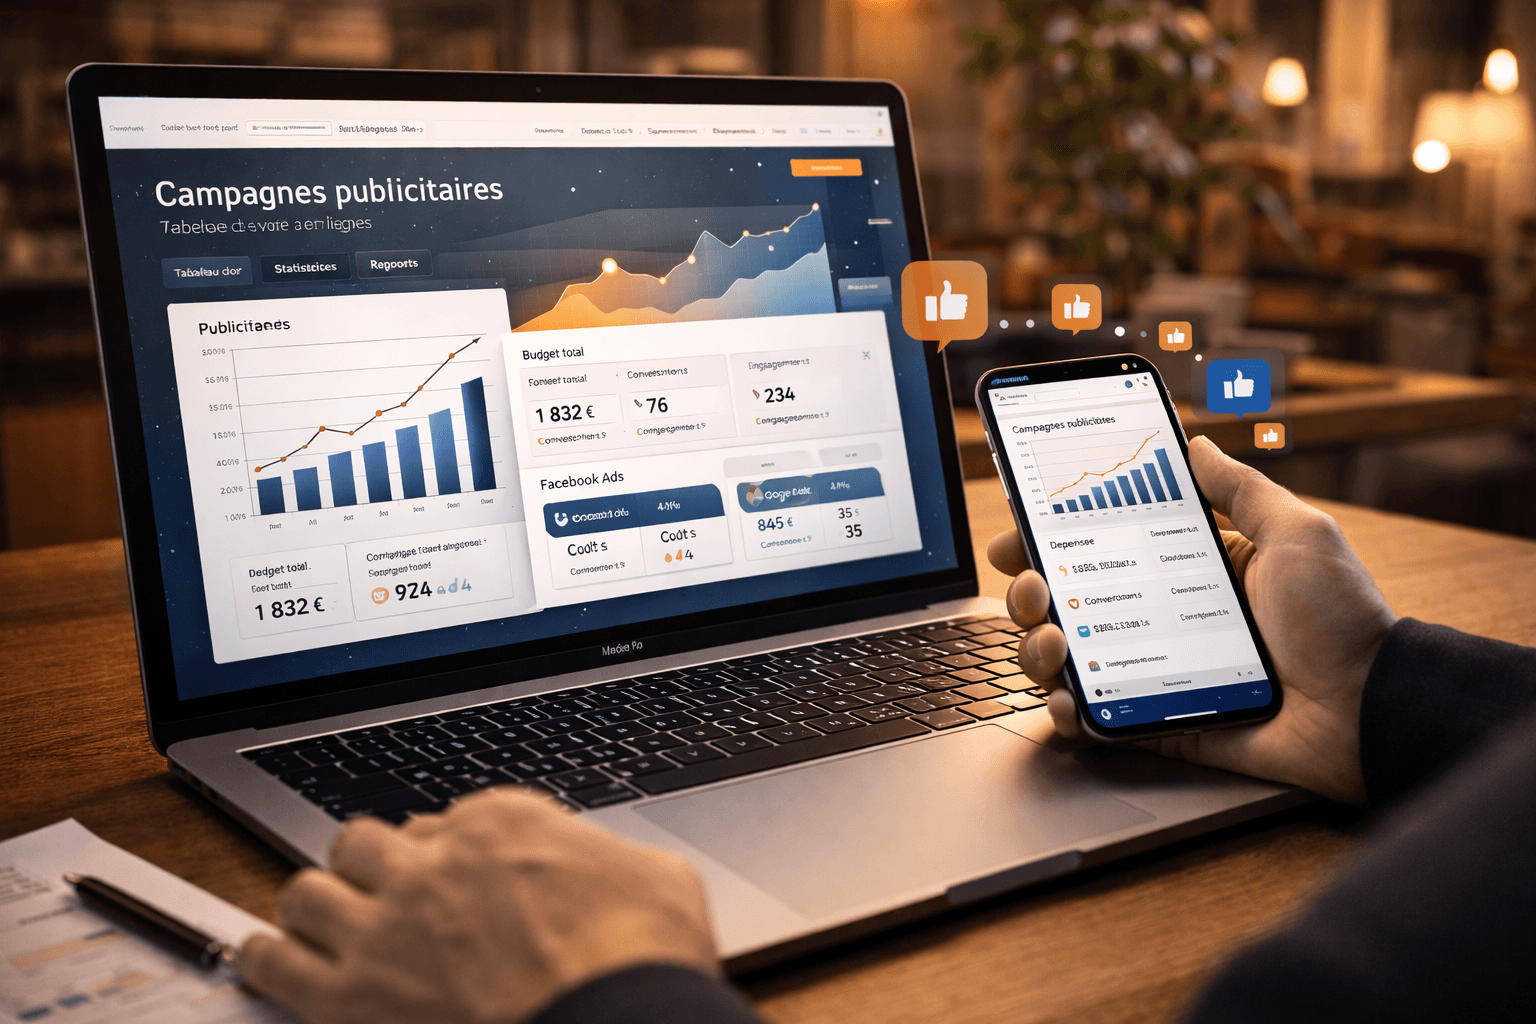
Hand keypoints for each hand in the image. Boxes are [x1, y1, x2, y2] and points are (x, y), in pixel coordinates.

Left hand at [240, 787, 717, 1023]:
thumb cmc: (645, 960)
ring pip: (306, 891)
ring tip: (318, 921)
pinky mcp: (348, 998)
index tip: (448, 873)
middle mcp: (432, 866)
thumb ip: (615, 861)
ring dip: (314, 906)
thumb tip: (614, 871)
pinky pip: (272, 961)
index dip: (445, 852)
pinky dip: (265, 957)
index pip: (447, 820)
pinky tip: (268, 959)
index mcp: (504, 825)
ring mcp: (383, 930)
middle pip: (364, 842)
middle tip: (380, 890)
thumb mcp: (658, 880)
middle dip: (370, 865)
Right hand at [987, 435, 1397, 802]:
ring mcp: (1153, 673)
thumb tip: (1194, 442)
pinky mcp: (1158, 723)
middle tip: (1034, 588)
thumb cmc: (1342, 619)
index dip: (1048, 538)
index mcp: (1187, 570)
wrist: (1370, 709)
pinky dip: (1066, 714)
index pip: (1099, 547)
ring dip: (1035, 648)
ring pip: (1066, 661)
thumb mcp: (1297, 532)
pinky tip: (1065, 697)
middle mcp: (1160, 619)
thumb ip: (1240, 489)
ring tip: (1050, 642)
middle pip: (1066, 603)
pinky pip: (1095, 722)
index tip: (1020, 530)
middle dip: (1027, 591)